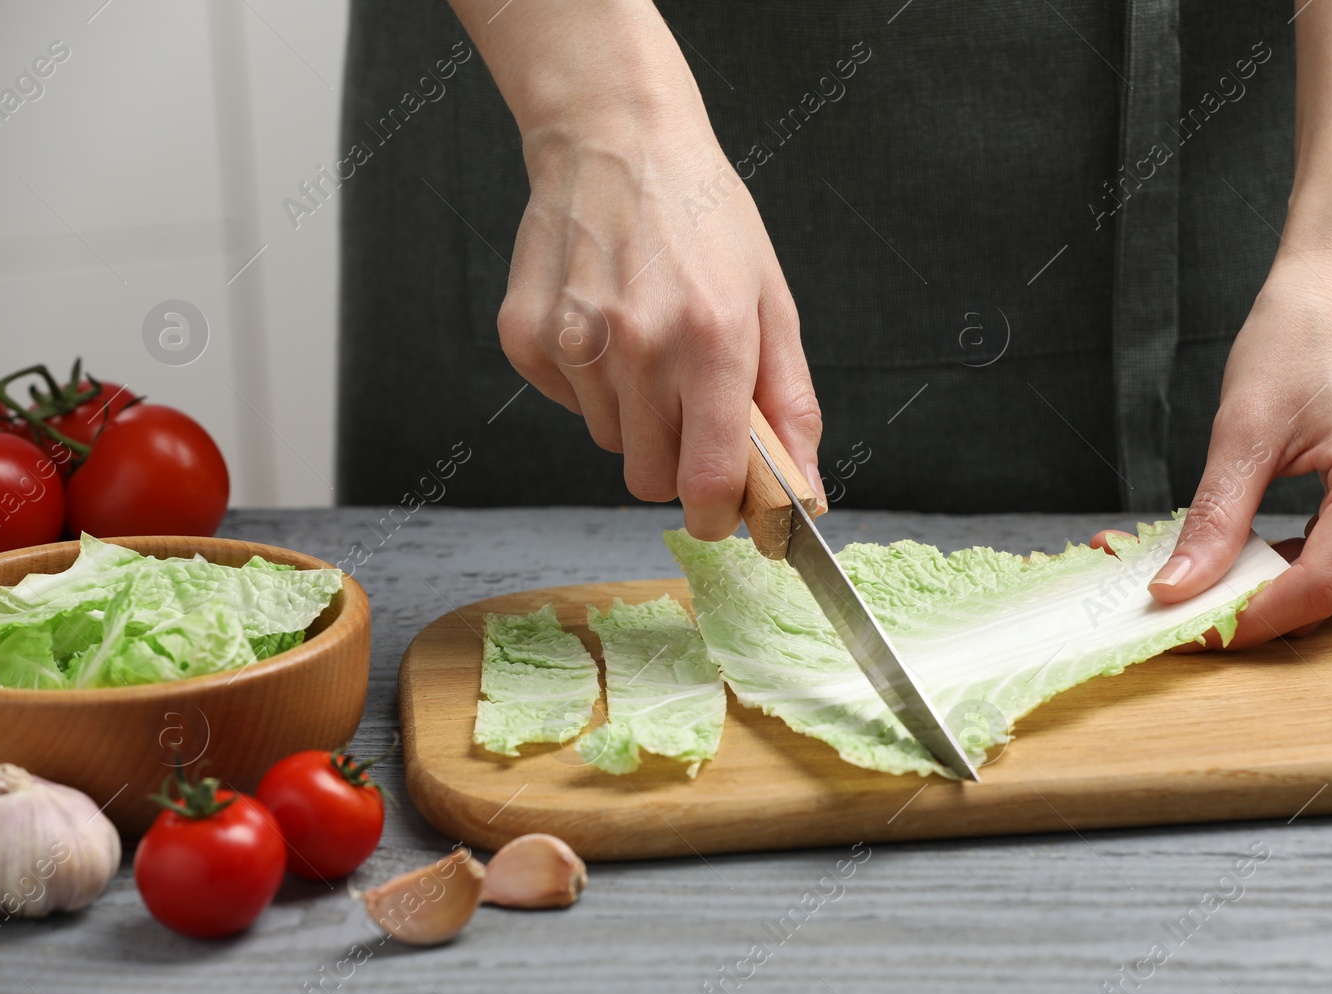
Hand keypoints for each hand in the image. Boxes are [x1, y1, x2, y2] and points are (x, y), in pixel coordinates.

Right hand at [488, 10, 821, 539]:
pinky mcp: (526, 335)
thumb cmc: (705, 219)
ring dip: (632, 414)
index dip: (720, 516)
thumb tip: (804, 490)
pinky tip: (603, 323)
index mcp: (714, 339)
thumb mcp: (772, 303)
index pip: (708, 481)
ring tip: (646, 341)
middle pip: (651, 479)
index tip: (726, 514)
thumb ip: (791, 404)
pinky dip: (587, 383)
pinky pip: (564, 404)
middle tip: (689, 406)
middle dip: (676, 462)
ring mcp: (575, 341)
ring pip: (608, 441)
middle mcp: (640, 346)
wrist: (617, 139)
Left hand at [1121, 251, 1331, 647]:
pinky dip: (1281, 561)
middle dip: (1241, 601)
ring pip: (1327, 580)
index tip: (1184, 630)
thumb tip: (1177, 589)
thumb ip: (1215, 519)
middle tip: (1162, 596)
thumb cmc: (1300, 337)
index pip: (1316, 586)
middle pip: (1322, 590)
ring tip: (1186, 570)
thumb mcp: (1243, 430)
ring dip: (1257, 584)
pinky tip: (1234, 551)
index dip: (1247, 618)